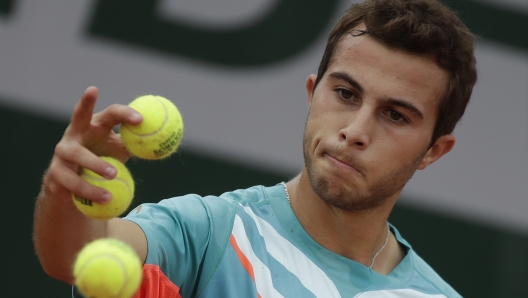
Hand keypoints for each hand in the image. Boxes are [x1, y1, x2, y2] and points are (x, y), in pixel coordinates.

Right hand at [43, 86, 142, 204]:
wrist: (73, 188)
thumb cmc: (102, 161)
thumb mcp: (120, 152)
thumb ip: (136, 146)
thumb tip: (164, 143)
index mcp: (94, 126)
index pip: (111, 114)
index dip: (125, 114)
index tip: (141, 119)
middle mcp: (75, 134)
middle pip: (78, 115)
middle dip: (85, 104)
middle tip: (96, 96)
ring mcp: (62, 153)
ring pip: (78, 155)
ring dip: (96, 164)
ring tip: (113, 175)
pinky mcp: (56, 173)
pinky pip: (73, 182)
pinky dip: (89, 190)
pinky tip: (105, 198)